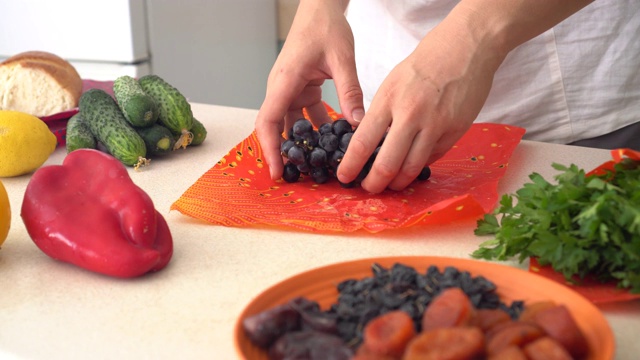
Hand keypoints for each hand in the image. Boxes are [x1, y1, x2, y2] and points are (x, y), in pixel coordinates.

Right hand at [255, 0, 364, 179]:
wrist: (320, 8)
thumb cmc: (326, 26)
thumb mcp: (342, 57)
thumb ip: (349, 89)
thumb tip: (358, 122)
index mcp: (284, 81)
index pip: (269, 121)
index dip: (271, 149)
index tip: (278, 171)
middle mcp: (282, 89)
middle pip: (276, 128)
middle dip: (285, 153)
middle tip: (300, 178)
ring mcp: (290, 90)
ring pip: (292, 125)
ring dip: (304, 144)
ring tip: (321, 166)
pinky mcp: (302, 90)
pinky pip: (306, 116)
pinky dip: (317, 130)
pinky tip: (334, 142)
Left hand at [336, 11, 505, 193]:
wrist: (465, 48)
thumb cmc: (424, 65)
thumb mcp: (392, 84)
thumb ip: (381, 114)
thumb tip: (370, 144)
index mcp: (389, 100)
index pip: (363, 141)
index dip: (351, 164)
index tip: (344, 177)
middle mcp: (411, 115)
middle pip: (387, 163)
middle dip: (374, 183)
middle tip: (369, 189)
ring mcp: (435, 125)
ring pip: (412, 167)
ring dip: (398, 182)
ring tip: (391, 185)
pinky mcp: (455, 131)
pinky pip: (433, 157)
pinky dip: (420, 165)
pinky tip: (412, 166)